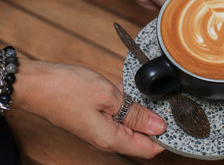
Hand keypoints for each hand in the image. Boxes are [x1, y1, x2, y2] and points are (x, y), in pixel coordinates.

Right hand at [13, 59, 165, 158]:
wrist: (36, 83)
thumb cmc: (66, 89)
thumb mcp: (109, 98)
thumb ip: (135, 114)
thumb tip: (158, 126)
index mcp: (111, 139)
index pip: (148, 148)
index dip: (166, 137)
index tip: (177, 121)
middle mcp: (106, 137)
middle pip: (141, 137)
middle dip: (156, 122)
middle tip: (164, 102)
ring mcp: (100, 127)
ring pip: (130, 124)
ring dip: (141, 111)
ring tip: (148, 95)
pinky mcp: (95, 116)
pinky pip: (118, 113)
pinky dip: (127, 103)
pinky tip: (129, 90)